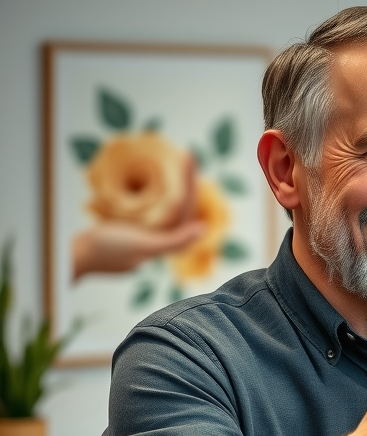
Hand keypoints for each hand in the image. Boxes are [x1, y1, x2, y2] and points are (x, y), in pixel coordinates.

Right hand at [73, 156, 203, 280]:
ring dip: (164, 187)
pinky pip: (138, 209)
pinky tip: (139, 184)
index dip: (189, 183)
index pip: (184, 208)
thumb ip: (175, 240)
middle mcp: (151, 241)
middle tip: (184, 157)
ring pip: (156, 208)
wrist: (71, 256)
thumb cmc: (107, 249)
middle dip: (181, 182)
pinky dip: (143, 193)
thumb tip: (204, 228)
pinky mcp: (119, 234)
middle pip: (173, 206)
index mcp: (162, 242)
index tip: (189, 158)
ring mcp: (134, 238)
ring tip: (168, 166)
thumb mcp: (144, 245)